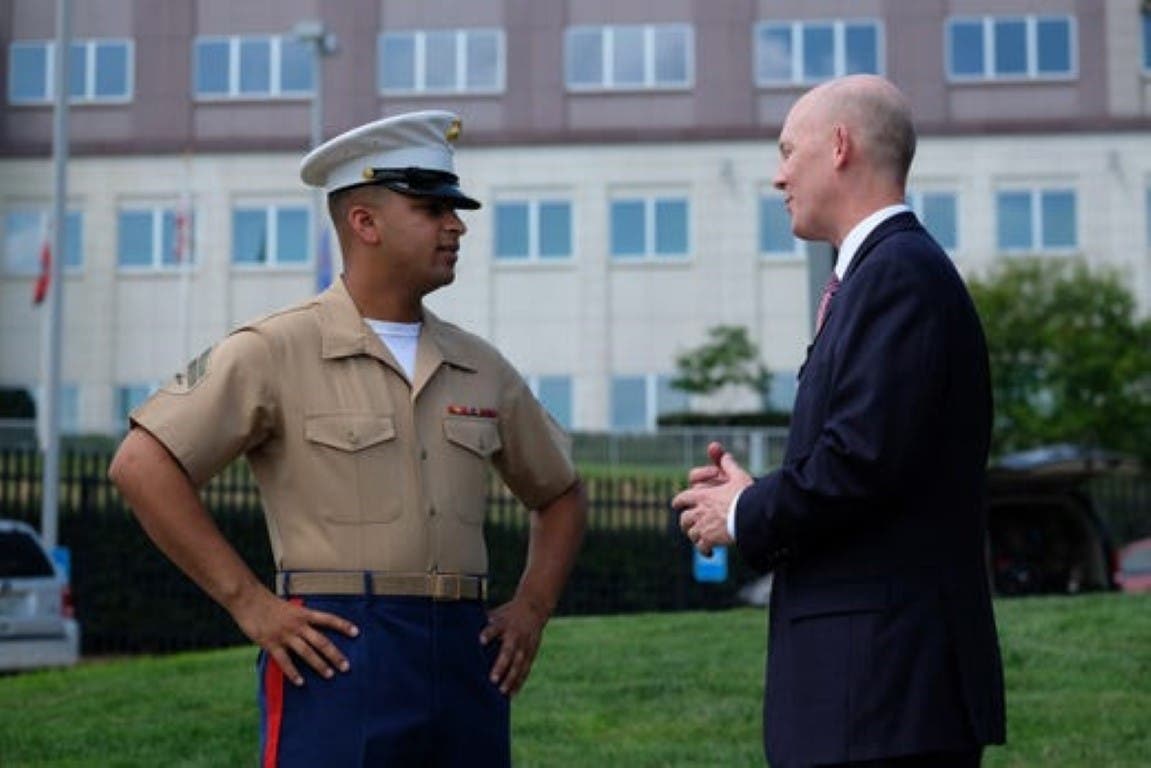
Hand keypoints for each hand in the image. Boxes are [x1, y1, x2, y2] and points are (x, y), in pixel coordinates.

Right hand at [230, 587, 359, 686]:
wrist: (248, 600)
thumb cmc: (268, 603)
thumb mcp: (290, 607)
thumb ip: (301, 618)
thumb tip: (311, 628)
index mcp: (303, 614)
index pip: (328, 619)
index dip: (343, 625)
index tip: (356, 633)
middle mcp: (298, 625)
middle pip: (321, 641)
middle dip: (335, 654)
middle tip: (346, 666)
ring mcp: (285, 635)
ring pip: (307, 653)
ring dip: (319, 665)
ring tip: (330, 675)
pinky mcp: (271, 644)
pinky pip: (285, 661)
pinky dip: (293, 673)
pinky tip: (300, 682)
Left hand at [479, 597, 548, 696]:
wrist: (534, 608)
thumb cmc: (507, 613)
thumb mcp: (496, 613)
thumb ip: (481, 623)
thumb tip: (459, 630)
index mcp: (504, 623)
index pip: (495, 628)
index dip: (488, 634)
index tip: (480, 640)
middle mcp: (516, 635)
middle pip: (509, 651)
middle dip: (501, 665)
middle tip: (492, 679)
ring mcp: (525, 645)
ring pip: (519, 664)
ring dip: (511, 678)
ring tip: (502, 691)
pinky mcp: (531, 653)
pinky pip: (525, 669)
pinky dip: (519, 682)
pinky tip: (511, 694)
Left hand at [672, 441, 752, 555]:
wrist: (751, 516)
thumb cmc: (746, 495)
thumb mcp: (738, 476)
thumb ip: (729, 466)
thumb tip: (724, 455)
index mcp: (702, 496)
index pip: (682, 498)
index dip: (679, 502)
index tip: (676, 505)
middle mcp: (699, 512)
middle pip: (684, 519)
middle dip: (685, 523)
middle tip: (688, 526)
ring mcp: (703, 527)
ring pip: (691, 534)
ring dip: (694, 536)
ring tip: (700, 540)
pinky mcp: (709, 540)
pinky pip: (701, 548)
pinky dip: (704, 551)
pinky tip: (709, 553)